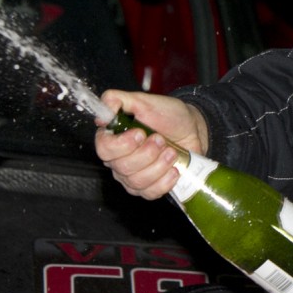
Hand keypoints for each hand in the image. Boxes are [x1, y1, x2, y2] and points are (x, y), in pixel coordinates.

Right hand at [94, 89, 209, 199]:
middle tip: (160, 139)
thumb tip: (101, 115)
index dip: (122, 144)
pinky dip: (165, 181)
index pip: (104, 149)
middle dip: (147, 153)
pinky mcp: (148, 188)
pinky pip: (150, 192)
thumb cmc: (168, 115)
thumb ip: (117, 100)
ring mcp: (132, 176)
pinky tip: (174, 168)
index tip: (140, 133)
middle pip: (122, 167)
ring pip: (136, 181)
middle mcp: (118, 160)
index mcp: (113, 138)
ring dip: (158, 165)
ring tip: (171, 151)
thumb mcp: (143, 100)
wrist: (192, 129)